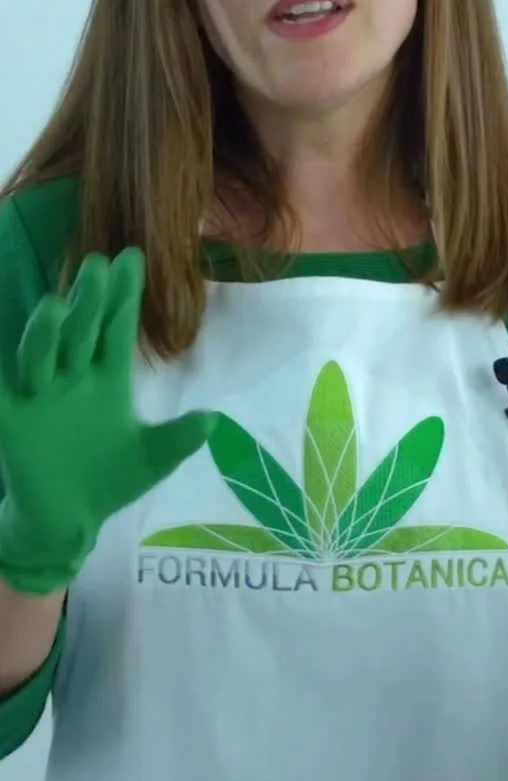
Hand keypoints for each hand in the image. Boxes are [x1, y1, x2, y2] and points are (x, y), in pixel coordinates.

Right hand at [0, 248, 214, 593]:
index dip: (124, 297)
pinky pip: (0, 394)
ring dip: (46, 332)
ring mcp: (40, 396)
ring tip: (56, 305)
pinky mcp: (12, 422)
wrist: (69, 521)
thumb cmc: (110, 480)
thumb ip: (177, 440)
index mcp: (106, 379)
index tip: (131, 259)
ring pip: (42, 355)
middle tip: (98, 265)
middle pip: (80, 332)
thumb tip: (213, 419)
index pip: (116, 330)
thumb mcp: (151, 460)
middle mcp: (72, 378)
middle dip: (88, 302)